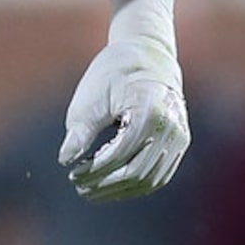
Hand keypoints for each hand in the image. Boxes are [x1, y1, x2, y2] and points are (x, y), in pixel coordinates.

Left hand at [59, 0, 188, 201]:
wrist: (148, 55)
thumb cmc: (114, 73)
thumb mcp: (91, 97)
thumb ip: (80, 131)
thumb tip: (64, 159)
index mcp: (149, 110)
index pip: (121, 153)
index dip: (95, 170)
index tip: (73, 173)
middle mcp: (171, 126)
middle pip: (137, 172)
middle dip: (105, 184)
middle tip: (80, 186)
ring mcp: (179, 136)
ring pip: (150, 179)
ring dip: (120, 190)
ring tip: (92, 189)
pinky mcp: (180, 142)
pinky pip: (159, 174)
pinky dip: (135, 185)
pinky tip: (112, 185)